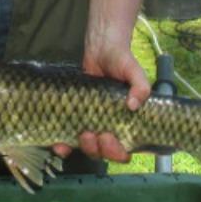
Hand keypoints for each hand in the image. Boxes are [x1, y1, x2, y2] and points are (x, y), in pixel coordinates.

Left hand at [66, 47, 150, 162]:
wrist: (101, 48)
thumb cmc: (122, 61)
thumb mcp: (135, 71)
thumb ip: (141, 86)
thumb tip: (133, 104)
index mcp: (128, 123)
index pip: (125, 150)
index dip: (117, 151)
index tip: (109, 136)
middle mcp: (111, 127)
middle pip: (104, 153)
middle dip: (98, 149)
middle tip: (92, 134)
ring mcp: (92, 124)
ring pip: (87, 148)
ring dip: (82, 148)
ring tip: (80, 134)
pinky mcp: (76, 117)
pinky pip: (70, 138)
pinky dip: (64, 145)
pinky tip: (59, 143)